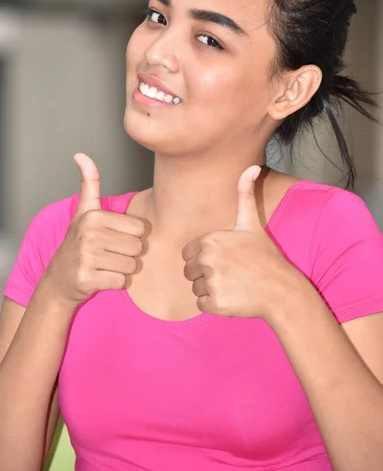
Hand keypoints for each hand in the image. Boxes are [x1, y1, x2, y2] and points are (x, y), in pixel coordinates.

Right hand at [44, 153, 145, 306]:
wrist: (58, 280)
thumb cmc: (78, 243)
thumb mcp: (84, 212)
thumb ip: (89, 183)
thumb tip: (80, 154)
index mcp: (93, 216)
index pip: (140, 228)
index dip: (131, 236)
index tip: (113, 238)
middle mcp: (89, 234)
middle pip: (138, 247)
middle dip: (128, 254)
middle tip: (109, 254)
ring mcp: (87, 257)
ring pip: (132, 266)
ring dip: (123, 270)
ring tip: (105, 266)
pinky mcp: (87, 279)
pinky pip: (121, 282)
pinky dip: (115, 283)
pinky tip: (101, 278)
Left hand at [182, 166, 296, 319]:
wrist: (281, 289)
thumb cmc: (265, 255)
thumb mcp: (252, 223)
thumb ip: (245, 194)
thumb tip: (252, 166)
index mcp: (209, 240)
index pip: (188, 253)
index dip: (205, 257)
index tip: (226, 258)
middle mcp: (207, 260)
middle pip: (189, 271)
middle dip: (205, 274)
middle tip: (231, 273)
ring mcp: (211, 282)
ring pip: (195, 288)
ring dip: (210, 289)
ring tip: (233, 284)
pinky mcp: (215, 303)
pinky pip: (201, 304)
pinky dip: (214, 304)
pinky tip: (233, 297)